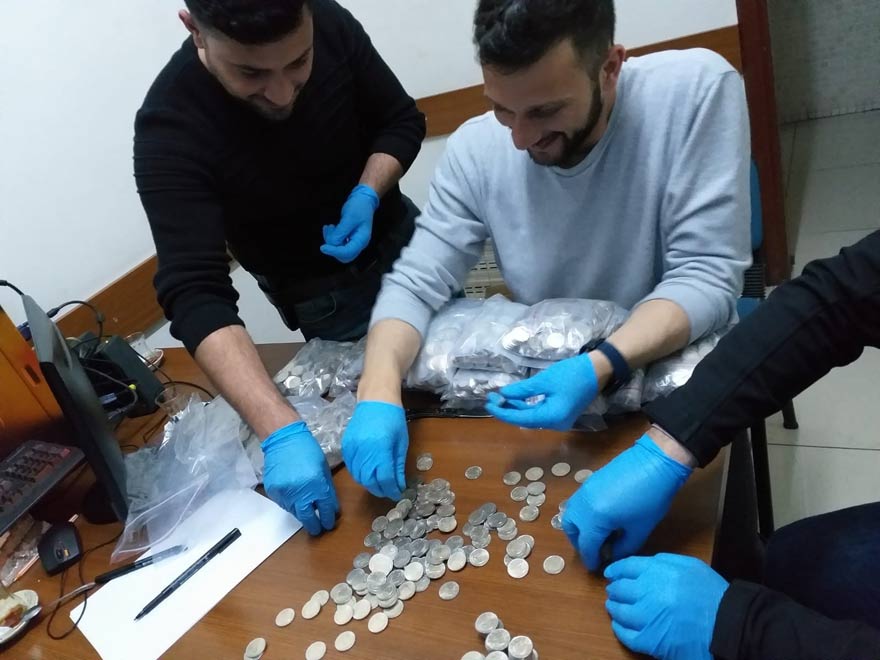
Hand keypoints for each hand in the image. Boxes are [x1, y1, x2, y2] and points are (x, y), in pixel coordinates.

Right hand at [261, 421, 338, 535]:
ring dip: (302, 513)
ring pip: (295, 513)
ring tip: (306, 510)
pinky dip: (291, 504)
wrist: (283, 439)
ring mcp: (285, 494)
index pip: (325, 510)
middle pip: (308, 518)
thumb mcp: (323, 469)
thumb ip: (327, 489)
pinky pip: (284, 504)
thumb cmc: (307, 450)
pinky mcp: (274, 493)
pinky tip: (294, 496)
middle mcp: (301, 493)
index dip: (328, 519)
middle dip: (315, 526)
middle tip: (318, 529)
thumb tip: (330, 507)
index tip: (329, 523)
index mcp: (317, 486)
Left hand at [320, 184, 379, 262]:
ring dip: (331, 240)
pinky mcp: (348, 238)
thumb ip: (341, 231)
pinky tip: (330, 228)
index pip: (347, 253)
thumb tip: (331, 243)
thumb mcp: (349, 217)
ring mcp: (353, 242)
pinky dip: (332, 237)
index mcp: (362, 240)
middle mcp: (358, 244)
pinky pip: (338, 243)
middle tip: (328, 233)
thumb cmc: (359, 207)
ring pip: (339, 249)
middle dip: (333, 247)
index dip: (334, 251)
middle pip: (343, 255)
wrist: (363, 200)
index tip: (323, 247)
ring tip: (329, 227)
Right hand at [341, 401, 407, 499]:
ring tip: (379, 484)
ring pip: (358, 476)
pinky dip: (359, 475)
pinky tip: (368, 474)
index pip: (384, 478)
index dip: (391, 489)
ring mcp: (352, 448)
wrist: (375, 399)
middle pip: (369, 480)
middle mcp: (364, 450)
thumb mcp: (401, 442)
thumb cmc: (393, 419)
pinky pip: (351, 467)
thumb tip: (398, 485)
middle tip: (388, 491)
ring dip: (369, 484)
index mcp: (381, 449)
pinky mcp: (345, 446)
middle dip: (380, 489)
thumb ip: (398, 465)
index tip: (397, 493)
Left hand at [484, 353, 597, 429]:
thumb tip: (503, 394)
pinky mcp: (561, 412)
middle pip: (525, 419)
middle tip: (491, 397)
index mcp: (552, 418)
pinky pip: (540, 411)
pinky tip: (515, 397)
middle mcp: (556, 423)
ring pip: (532, 416)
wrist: (599, 369)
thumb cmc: (572, 374)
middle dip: (508, 409)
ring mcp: (559, 419)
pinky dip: (527, 405)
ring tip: (499, 396)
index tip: (488, 404)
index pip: (521, 419)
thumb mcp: (544, 380)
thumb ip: (523, 390)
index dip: (503, 412)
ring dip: (516, 407)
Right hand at [562, 435, 691, 569]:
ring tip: (596, 534)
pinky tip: (601, 517)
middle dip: (580, 543)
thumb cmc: (651, 499)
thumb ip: (623, 547)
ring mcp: (584, 490)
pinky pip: (578, 502)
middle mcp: (583, 504)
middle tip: (594, 550)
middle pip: (570, 528)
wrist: (654, 462)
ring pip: (571, 513)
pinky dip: (583, 514)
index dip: (591, 559)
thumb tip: (613, 554)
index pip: (586, 545)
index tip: (595, 568)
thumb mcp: (640, 529)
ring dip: (578, 527)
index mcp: (595, 519)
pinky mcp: (589, 481)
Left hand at [604, 553, 728, 659]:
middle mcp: (646, 592)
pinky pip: (625, 634)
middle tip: (613, 591)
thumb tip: (645, 564)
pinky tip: (619, 625)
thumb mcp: (690, 565)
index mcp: (656, 572)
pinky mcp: (649, 640)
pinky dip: (619, 628)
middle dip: (615, 589)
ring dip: (614, 608)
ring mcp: (646, 618)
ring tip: (614, 607)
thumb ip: (664, 561)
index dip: (616, 570)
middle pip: (619, 588)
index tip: (611, 573)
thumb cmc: (711, 594)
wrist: (727, 625)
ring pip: (618, 611)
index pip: (626, 567)